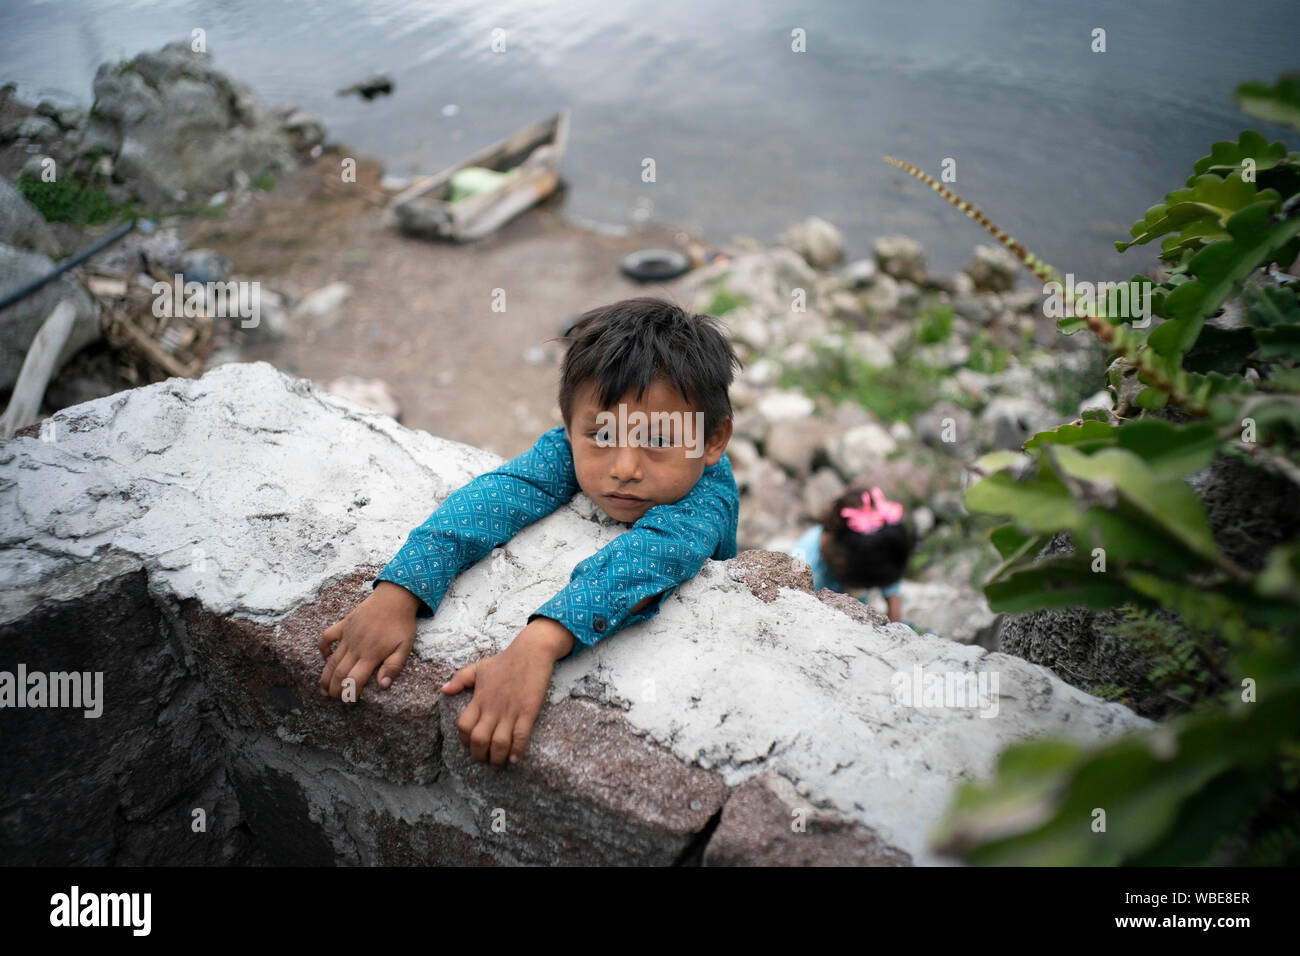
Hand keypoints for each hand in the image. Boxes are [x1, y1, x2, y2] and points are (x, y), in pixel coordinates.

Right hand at [318, 581, 419, 698]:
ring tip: (323, 689)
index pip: (354, 680)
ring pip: (331, 660)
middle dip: (334, 689)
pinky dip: (323, 647)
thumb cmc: (402, 624)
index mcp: (371, 654)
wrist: (395, 597)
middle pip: (339, 673)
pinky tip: (325, 656)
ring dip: (325, 676)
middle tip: (334, 699)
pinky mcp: (344, 624)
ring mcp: (348, 635)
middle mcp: (356, 646)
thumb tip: (383, 685)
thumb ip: (393, 667)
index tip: (348, 700)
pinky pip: (327, 636)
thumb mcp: (405, 647)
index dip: (349, 693)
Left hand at [441, 617, 573, 765]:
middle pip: (479, 740)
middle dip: (479, 756)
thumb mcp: (479, 667)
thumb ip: (460, 679)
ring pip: (499, 743)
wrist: (531, 651)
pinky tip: (515, 758)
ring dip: (497, 758)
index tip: (469, 746)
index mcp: (479, 699)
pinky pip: (521, 736)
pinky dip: (517, 751)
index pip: (463, 726)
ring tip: (499, 763)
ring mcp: (510, 711)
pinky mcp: (528, 711)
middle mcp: (492, 708)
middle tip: (484, 761)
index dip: (464, 740)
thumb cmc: (505, 660)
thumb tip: (443, 690)